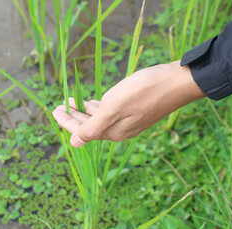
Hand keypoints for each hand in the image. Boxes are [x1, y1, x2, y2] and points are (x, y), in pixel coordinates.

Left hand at [52, 61, 204, 147]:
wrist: (177, 82)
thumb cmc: (144, 91)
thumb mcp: (114, 108)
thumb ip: (93, 127)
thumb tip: (74, 144)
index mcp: (111, 131)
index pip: (81, 130)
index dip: (65, 121)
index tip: (54, 109)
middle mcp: (119, 130)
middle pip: (89, 125)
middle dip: (73, 116)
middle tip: (60, 104)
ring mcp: (128, 121)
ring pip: (99, 118)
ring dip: (84, 110)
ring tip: (73, 101)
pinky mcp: (135, 111)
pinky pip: (110, 112)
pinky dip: (99, 107)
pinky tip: (94, 101)